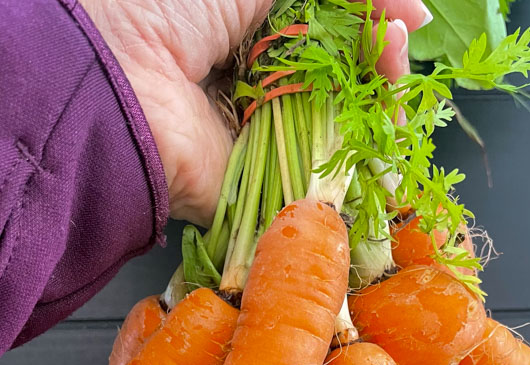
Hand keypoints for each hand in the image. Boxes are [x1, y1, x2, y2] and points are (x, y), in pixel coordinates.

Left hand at [83, 0, 429, 225]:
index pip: (331, 25)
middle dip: (379, 66)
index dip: (374, 23)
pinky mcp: (257, 182)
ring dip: (375, 114)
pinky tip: (383, 147)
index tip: (407, 22)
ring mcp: (259, 131)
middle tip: (399, 57)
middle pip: (339, 75)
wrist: (117, 79)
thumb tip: (412, 10)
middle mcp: (256, 75)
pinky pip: (316, 175)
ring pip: (336, 125)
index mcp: (250, 20)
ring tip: (395, 99)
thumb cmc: (166, 4)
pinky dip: (356, 165)